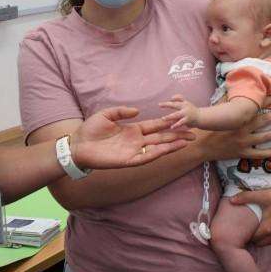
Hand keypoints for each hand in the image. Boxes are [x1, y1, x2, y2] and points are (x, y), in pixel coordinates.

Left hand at [70, 107, 194, 168]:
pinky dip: (156, 154)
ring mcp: (133, 151)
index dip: (167, 124)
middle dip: (176, 136)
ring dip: (171, 146)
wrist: (77, 145)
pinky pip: (145, 158)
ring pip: (156, 149)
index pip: (154, 127)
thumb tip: (138, 110)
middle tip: (193, 133)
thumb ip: (121, 111)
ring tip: (186, 142)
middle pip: (160, 138)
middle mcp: (136, 141)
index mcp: (132, 130)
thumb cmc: (90, 130)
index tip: (181, 120)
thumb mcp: (106, 115)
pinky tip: (167, 149)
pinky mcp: (127, 161)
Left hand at [158, 94, 199, 128]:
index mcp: (184, 103)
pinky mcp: (187, 121)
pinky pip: (181, 122)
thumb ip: (179, 99)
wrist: (201, 118)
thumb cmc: (191, 110)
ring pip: (176, 115)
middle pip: (175, 104)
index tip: (166, 99)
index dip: (173, 97)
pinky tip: (172, 127)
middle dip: (166, 104)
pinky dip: (176, 125)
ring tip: (163, 118)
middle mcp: (185, 107)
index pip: (179, 98)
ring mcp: (186, 114)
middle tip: (159, 104)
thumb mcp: (186, 103)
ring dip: (169, 117)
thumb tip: (171, 98)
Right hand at [197, 108, 270, 160]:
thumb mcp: (216, 112)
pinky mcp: (242, 153)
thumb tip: (233, 90)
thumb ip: (226, 102)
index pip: (256, 107)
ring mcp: (244, 142)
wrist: (201, 146)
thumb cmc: (208, 128)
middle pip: (265, 121)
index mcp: (237, 118)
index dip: (267, 101)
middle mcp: (243, 129)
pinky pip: (261, 154)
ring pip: (266, 137)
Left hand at [230, 183, 270, 245]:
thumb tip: (231, 200)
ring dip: (262, 239)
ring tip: (255, 230)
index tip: (239, 232)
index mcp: (268, 228)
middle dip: (252, 238)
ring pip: (269, 242)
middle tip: (245, 231)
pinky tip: (268, 228)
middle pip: (260, 243)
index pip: (252, 240)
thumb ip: (246, 197)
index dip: (245, 236)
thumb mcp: (263, 195)